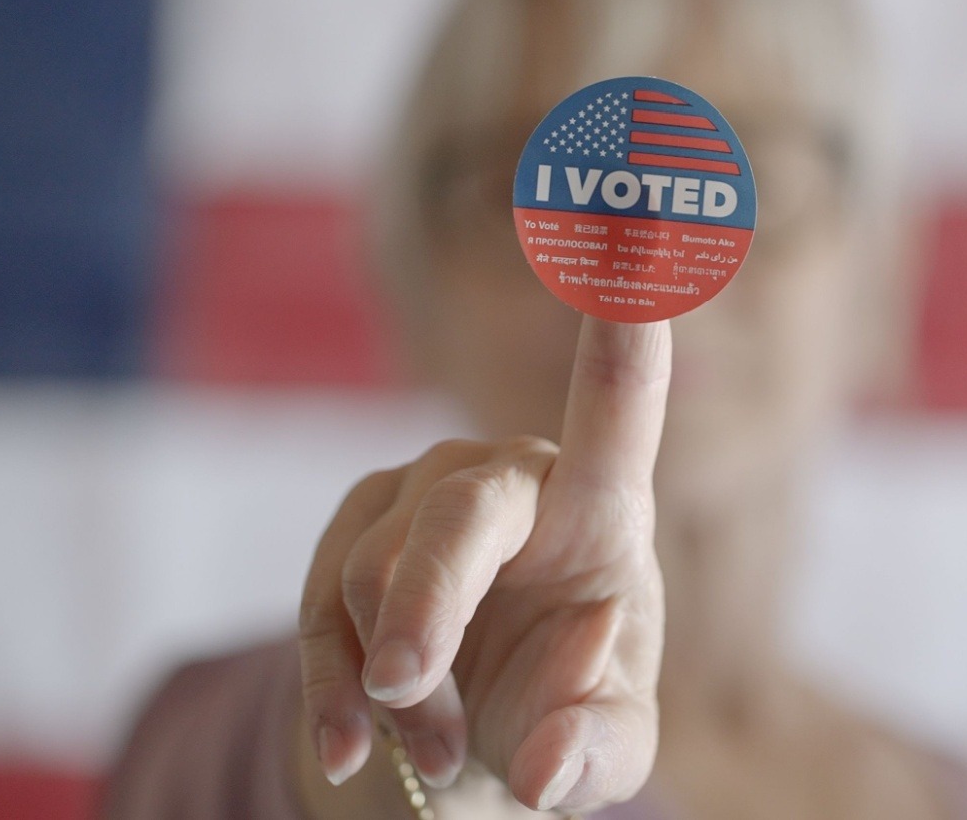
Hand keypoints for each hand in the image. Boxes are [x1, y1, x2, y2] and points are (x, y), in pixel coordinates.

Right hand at [297, 317, 670, 813]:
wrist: (466, 732)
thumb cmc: (559, 715)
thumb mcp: (602, 749)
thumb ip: (593, 751)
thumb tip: (546, 761)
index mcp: (601, 506)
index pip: (620, 402)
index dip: (626, 317)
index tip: (647, 204)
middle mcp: (510, 476)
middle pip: (461, 514)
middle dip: (429, 605)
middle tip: (415, 695)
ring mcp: (421, 491)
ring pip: (376, 580)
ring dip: (402, 690)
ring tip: (443, 747)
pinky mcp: (350, 527)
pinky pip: (319, 611)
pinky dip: (334, 693)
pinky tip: (350, 750)